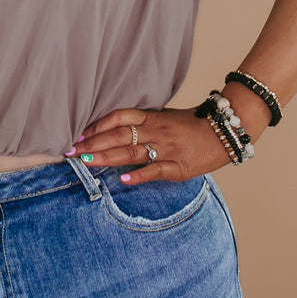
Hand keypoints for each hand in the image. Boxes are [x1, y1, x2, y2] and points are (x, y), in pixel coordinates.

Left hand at [65, 106, 236, 185]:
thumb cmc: (192, 125)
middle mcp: (156, 131)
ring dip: (107, 158)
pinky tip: (123, 180)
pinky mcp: (179, 166)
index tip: (79, 134)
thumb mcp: (165, 117)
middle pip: (119, 136)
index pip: (119, 117)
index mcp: (153, 117)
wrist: (225, 132)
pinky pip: (156, 170)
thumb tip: (115, 129)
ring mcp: (167, 149)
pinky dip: (139, 175)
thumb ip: (143, 123)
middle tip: (71, 151)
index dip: (98, 125)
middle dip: (93, 143)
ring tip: (86, 161)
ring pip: (132, 152)